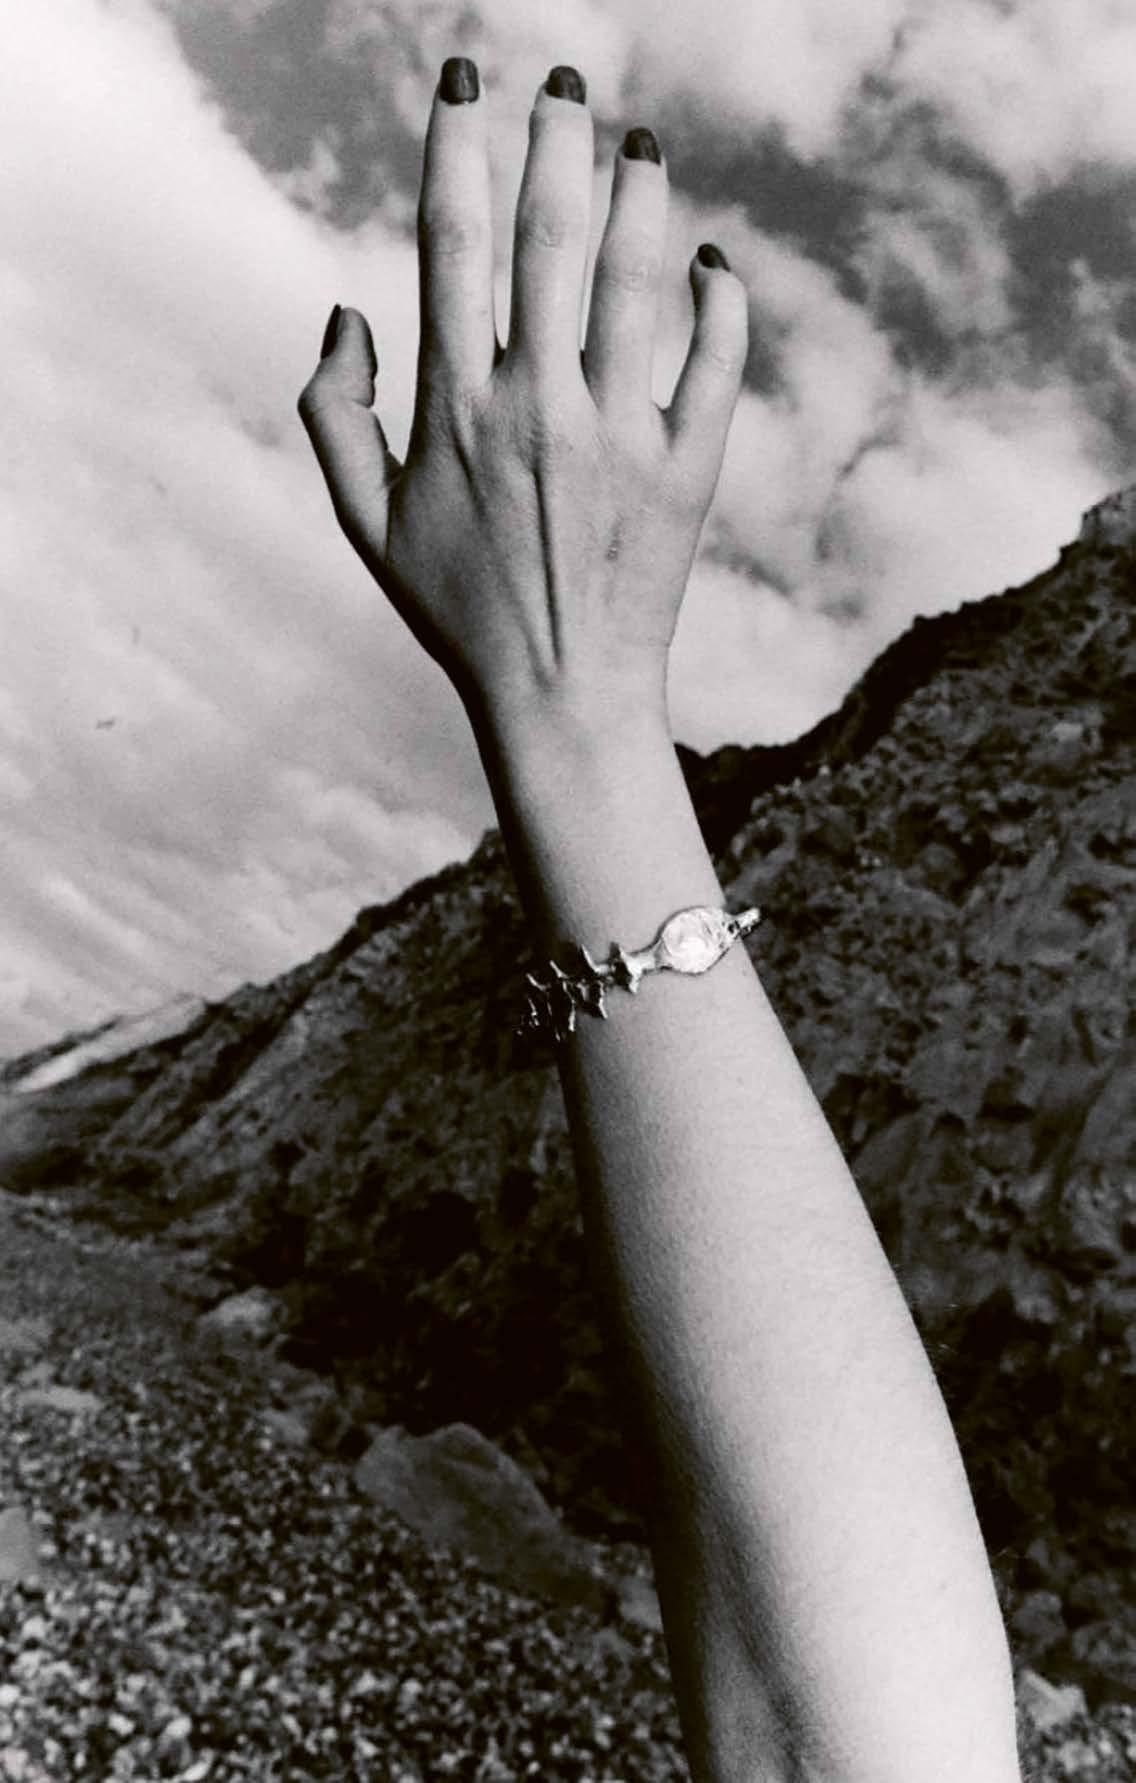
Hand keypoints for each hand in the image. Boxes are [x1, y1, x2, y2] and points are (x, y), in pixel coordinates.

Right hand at [298, 58, 746, 741]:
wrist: (561, 694)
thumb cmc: (458, 608)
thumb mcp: (366, 522)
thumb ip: (333, 413)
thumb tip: (349, 310)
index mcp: (455, 407)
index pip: (452, 243)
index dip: (456, 148)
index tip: (462, 80)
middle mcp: (537, 406)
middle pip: (549, 237)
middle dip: (553, 140)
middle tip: (564, 78)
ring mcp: (619, 436)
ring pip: (634, 281)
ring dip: (638, 196)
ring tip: (638, 142)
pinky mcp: (687, 470)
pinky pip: (715, 362)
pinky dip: (719, 301)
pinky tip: (710, 260)